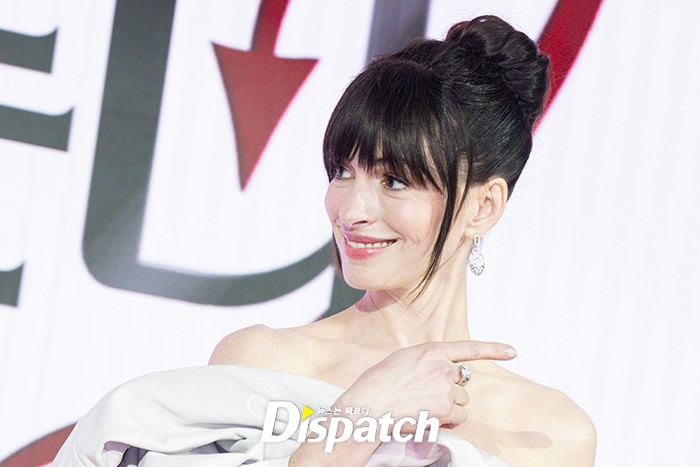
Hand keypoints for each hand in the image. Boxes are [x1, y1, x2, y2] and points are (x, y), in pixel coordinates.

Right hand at [336, 341, 516, 430]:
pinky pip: (458, 417)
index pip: (469, 348)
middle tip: (425, 397)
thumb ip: (426, 361)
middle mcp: (443, 367)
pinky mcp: (446, 408)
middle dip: (450, 391)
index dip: (494, 349)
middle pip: (462, 382)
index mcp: (432, 350)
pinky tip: (427, 417)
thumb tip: (439, 371)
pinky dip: (447, 421)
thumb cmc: (378, 383)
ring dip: (447, 407)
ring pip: (461, 401)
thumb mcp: (403, 359)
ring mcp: (446, 387)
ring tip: (422, 407)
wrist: (369, 405)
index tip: (513, 351)